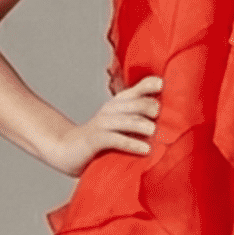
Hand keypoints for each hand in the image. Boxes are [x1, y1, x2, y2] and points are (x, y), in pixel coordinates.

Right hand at [43, 73, 162, 177]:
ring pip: (126, 120)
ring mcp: (102, 124)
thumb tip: (166, 118)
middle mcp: (111, 110)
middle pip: (134, 103)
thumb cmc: (100, 138)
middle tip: (160, 115)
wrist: (67, 149)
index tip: (163, 85)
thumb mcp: (120, 125)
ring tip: (154, 132)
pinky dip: (132, 143)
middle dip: (148, 106)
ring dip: (142, 125)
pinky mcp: (95, 140)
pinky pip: (116, 139)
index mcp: (118, 104)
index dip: (149, 85)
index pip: (136, 90)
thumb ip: (139, 119)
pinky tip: (145, 149)